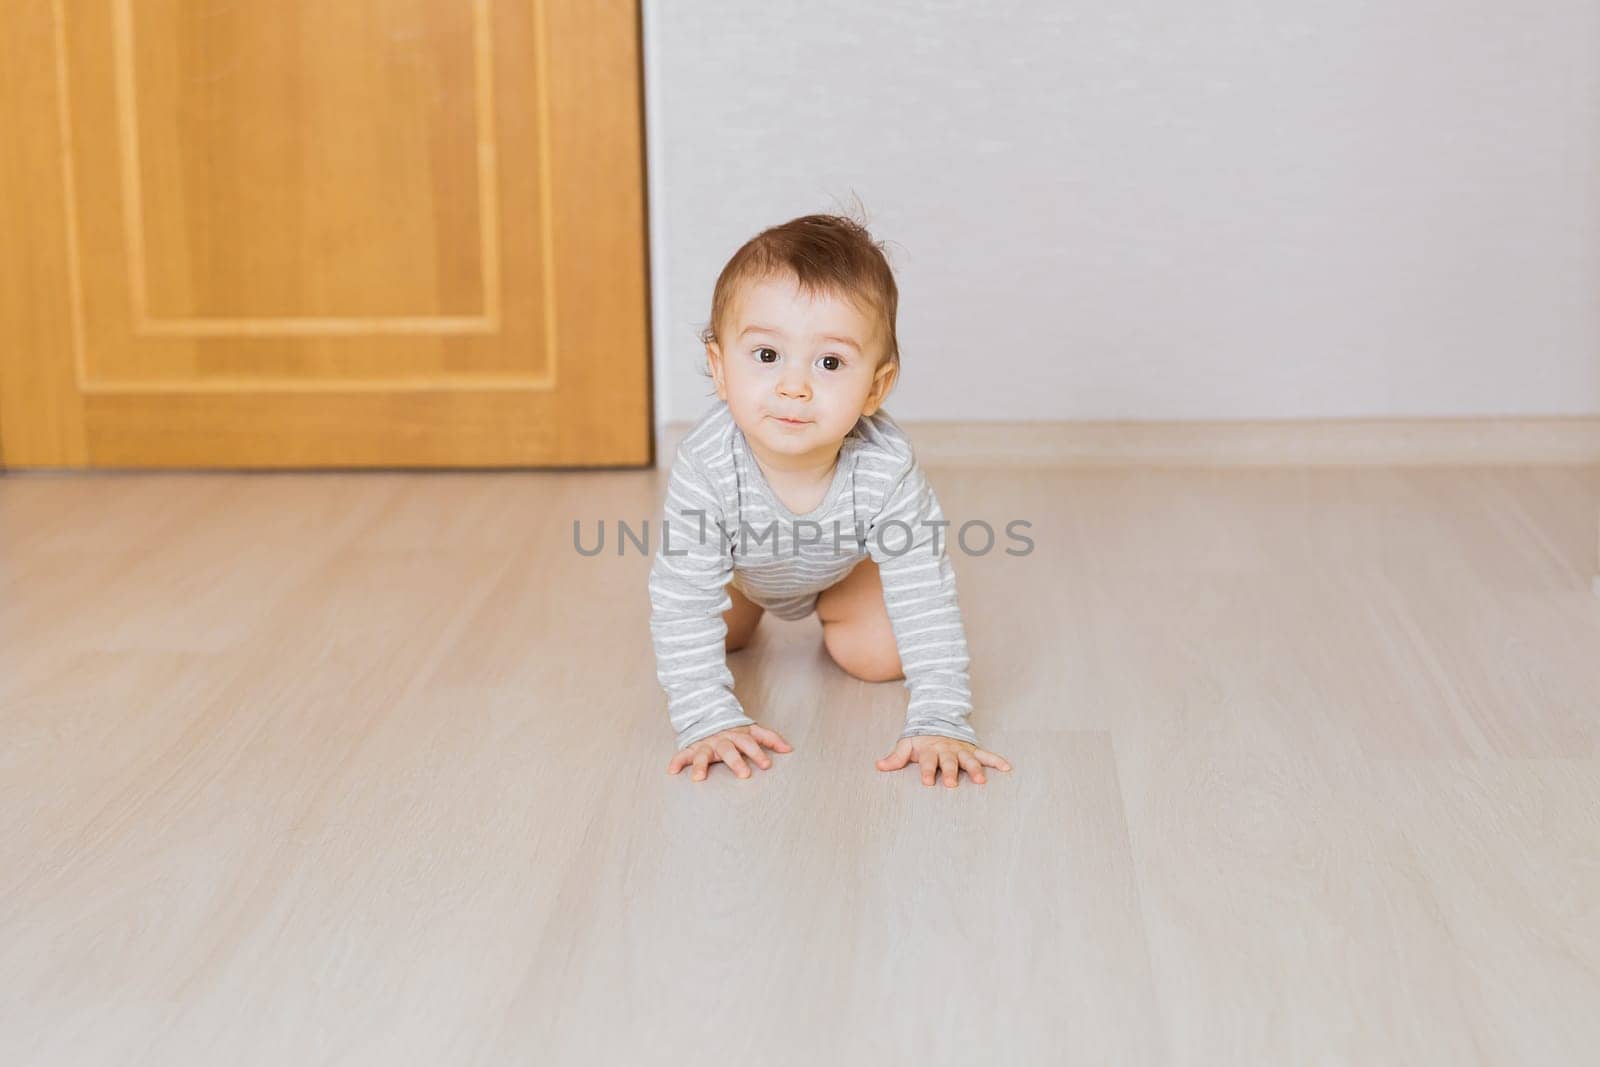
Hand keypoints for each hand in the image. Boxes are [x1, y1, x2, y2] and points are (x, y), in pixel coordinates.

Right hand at [668, 723, 792, 781]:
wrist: (708, 712)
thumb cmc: (734, 729)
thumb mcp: (752, 730)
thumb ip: (770, 738)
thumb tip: (789, 749)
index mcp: (737, 735)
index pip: (750, 743)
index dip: (758, 753)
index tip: (766, 765)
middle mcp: (721, 739)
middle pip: (728, 749)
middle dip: (735, 761)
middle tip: (743, 775)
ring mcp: (706, 743)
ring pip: (703, 754)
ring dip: (701, 765)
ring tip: (699, 779)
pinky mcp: (692, 747)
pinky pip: (683, 754)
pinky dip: (677, 761)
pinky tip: (672, 771)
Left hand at [876, 736, 1010, 787]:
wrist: (938, 721)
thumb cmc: (921, 741)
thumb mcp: (907, 745)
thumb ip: (895, 757)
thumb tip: (879, 765)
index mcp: (930, 750)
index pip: (928, 762)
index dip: (927, 771)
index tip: (927, 782)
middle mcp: (947, 750)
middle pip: (949, 762)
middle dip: (950, 772)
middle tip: (952, 784)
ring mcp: (961, 750)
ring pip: (969, 759)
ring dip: (975, 769)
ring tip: (981, 781)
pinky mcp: (973, 750)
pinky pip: (987, 755)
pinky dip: (996, 760)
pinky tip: (1007, 768)